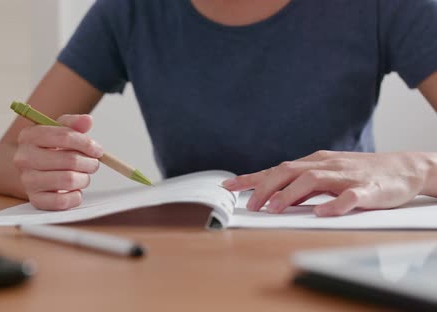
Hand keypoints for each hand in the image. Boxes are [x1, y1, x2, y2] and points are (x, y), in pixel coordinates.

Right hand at [13, 114, 102, 209]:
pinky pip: (63, 201)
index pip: (64, 136)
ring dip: (84, 179)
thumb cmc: (49, 149)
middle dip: (89, 163)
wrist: (32, 171)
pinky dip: (76, 196)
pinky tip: (74, 190)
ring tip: (83, 176)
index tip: (97, 150)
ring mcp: (27, 180)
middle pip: (70, 160)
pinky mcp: (35, 200)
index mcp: (29, 136)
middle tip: (92, 164)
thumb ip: (73, 124)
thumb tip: (87, 120)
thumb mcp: (58, 131)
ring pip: (69, 180)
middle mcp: (24, 158)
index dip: (86, 143)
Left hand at [222, 151, 435, 216]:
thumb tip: (272, 196)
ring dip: (290, 194)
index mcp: (314, 162)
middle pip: (289, 171)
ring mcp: (347, 176)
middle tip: (251, 206)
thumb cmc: (360, 173)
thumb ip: (301, 184)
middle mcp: (326, 165)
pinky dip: (334, 205)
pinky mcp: (368, 190)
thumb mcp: (326, 175)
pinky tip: (322, 213)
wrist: (405, 168)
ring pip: (313, 180)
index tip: (227, 186)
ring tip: (273, 209)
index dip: (251, 178)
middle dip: (265, 187)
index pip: (276, 169)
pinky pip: (350, 197)